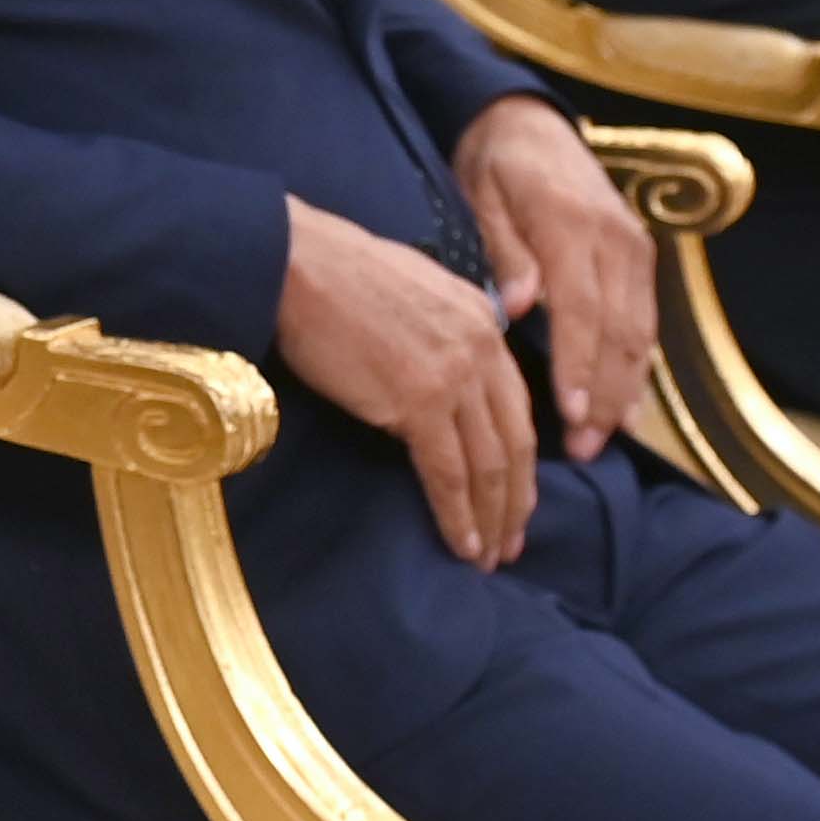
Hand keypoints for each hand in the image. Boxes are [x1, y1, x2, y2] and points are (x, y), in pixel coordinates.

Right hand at [278, 193, 533, 567]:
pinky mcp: (418, 401)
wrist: (298, 264)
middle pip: (515, 441)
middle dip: (516, 500)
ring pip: (489, 464)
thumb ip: (451, 326)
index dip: (521, 459)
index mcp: (484, 321)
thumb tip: (459, 364)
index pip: (516, 405)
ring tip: (490, 556)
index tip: (516, 495)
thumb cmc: (338, 273)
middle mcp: (482, 350)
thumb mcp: (418, 286)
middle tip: (512, 543)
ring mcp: (454, 377)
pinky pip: (448, 472)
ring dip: (492, 518)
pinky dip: (459, 515)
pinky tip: (463, 545)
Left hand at [455, 100, 650, 460]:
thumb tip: (518, 306)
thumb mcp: (481, 196)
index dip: (579, 365)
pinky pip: (646, 321)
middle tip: (585, 448)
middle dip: (606, 394)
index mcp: (570, 223)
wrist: (530, 121)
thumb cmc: (494, 165)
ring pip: (641, 332)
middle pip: (620, 330)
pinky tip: (627, 408)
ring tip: (602, 440)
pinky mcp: (642, 256)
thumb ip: (504, 251)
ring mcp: (635, 248)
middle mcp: (615, 239)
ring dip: (626, 391)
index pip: (581, 308)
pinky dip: (639, 367)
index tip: (571, 413)